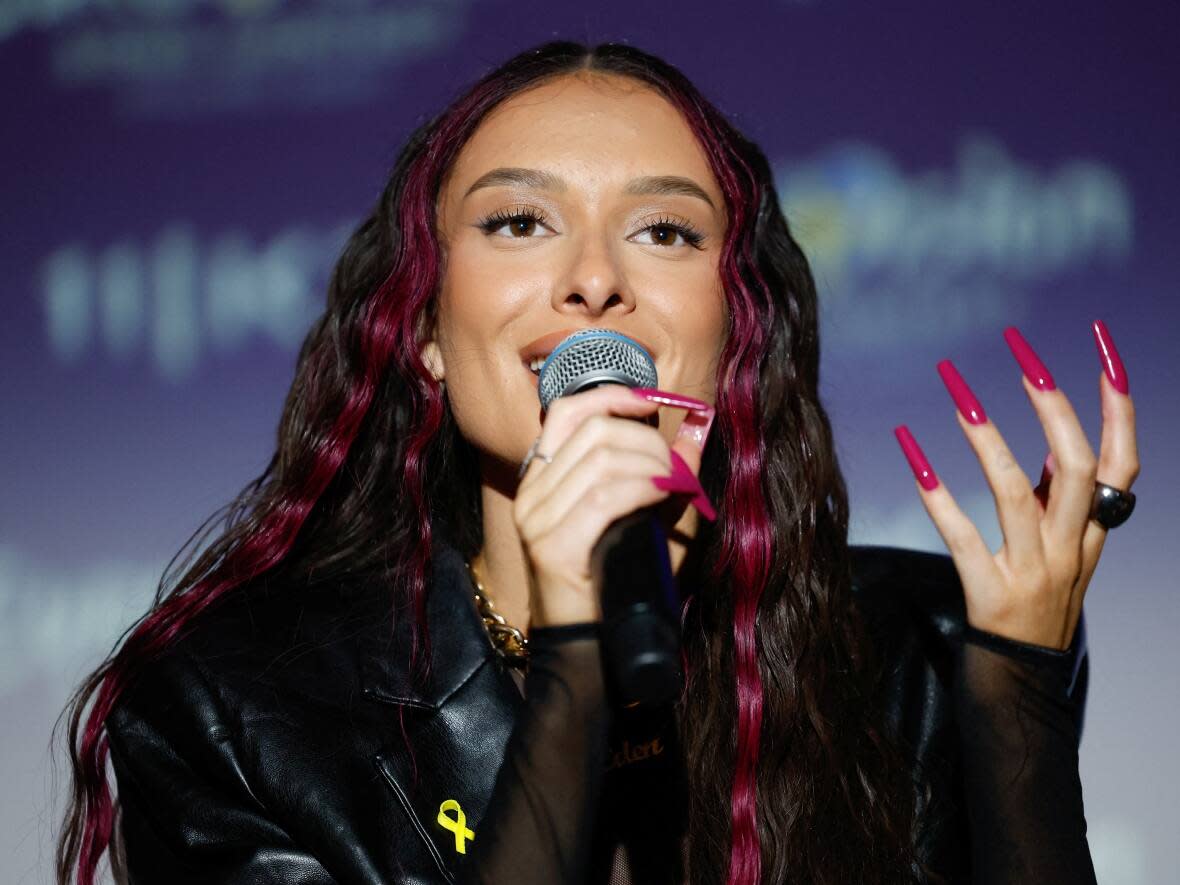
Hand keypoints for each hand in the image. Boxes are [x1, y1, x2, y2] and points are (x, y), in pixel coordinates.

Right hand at [513, 385, 709, 627]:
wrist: (598, 648)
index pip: (566, 411)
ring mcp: (535, 520)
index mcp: (544, 478)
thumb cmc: (625, 581)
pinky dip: (642, 489)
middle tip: (675, 469)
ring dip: (651, 466)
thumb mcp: (651, 514)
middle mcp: (532, 493)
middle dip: (647, 439)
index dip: (611, 395)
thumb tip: (699, 424)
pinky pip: (604, 497)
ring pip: (602, 460)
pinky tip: (661, 497)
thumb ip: (671, 468)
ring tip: (672, 489)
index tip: (652, 403)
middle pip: (594, 430)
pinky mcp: (551, 546)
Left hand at [894, 322, 1138, 649]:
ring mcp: (1031, 571)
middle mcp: (1069, 547)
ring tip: (958, 394)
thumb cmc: (1041, 601)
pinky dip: (937, 496)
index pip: (1122, 462)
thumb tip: (1049, 440)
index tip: (1106, 353)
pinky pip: (963, 538)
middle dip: (1054, 407)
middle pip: (1076, 468)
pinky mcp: (989, 593)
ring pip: (1016, 496)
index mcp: (1092, 531)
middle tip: (1025, 358)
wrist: (1024, 680)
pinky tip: (913, 457)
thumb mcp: (1065, 548)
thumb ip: (1059, 498)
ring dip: (989, 440)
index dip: (1119, 408)